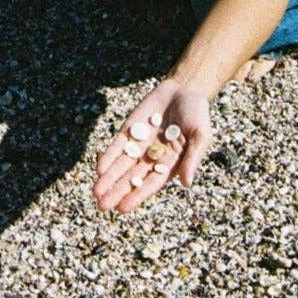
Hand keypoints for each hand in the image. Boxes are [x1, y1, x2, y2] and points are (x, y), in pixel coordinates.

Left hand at [93, 79, 211, 214]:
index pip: (151, 183)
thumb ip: (192, 158)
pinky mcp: (130, 129)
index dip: (136, 195)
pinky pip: (117, 145)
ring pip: (121, 164)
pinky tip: (99, 168)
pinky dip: (109, 156)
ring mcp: (139, 143)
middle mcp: (152, 157)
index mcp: (170, 164)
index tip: (122, 208)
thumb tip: (186, 184)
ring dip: (108, 178)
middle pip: (132, 178)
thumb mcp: (201, 136)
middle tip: (101, 206)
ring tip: (96, 192)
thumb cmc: (197, 114)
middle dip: (117, 191)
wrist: (184, 88)